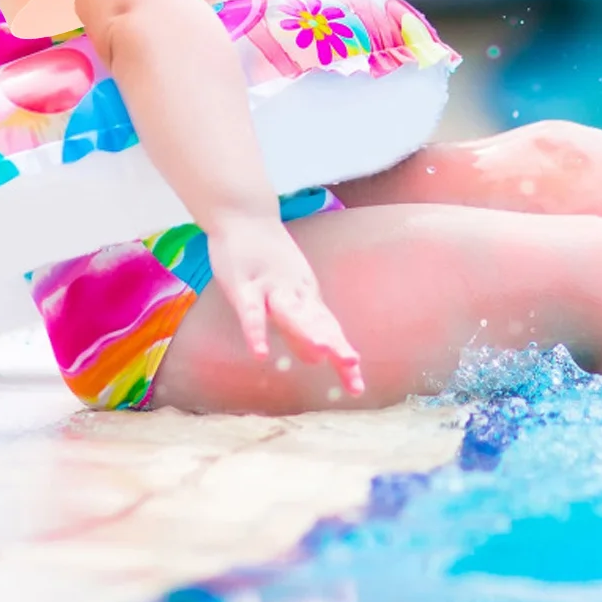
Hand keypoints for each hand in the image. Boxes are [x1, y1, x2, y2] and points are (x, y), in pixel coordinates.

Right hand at [206, 214, 364, 397]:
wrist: (245, 215)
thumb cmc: (266, 258)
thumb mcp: (286, 295)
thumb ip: (299, 326)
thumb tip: (316, 359)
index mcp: (307, 297)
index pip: (329, 330)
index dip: (342, 357)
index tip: (357, 386)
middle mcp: (295, 292)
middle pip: (317, 322)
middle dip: (334, 345)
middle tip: (353, 368)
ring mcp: (270, 286)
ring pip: (289, 312)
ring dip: (305, 331)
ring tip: (321, 353)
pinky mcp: (244, 283)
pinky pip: (249, 310)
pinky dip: (255, 331)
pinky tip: (259, 353)